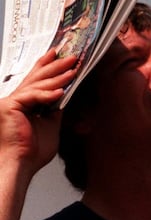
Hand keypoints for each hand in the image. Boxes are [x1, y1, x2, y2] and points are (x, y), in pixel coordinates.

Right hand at [0, 50, 77, 174]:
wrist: (21, 166)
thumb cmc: (33, 152)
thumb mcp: (50, 123)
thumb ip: (54, 108)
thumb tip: (63, 94)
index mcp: (22, 104)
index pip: (34, 80)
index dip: (46, 65)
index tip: (57, 54)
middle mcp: (14, 100)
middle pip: (36, 78)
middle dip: (55, 66)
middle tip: (71, 57)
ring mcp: (10, 102)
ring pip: (37, 84)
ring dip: (57, 77)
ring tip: (72, 71)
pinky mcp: (10, 106)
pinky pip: (33, 96)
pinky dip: (48, 93)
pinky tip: (61, 91)